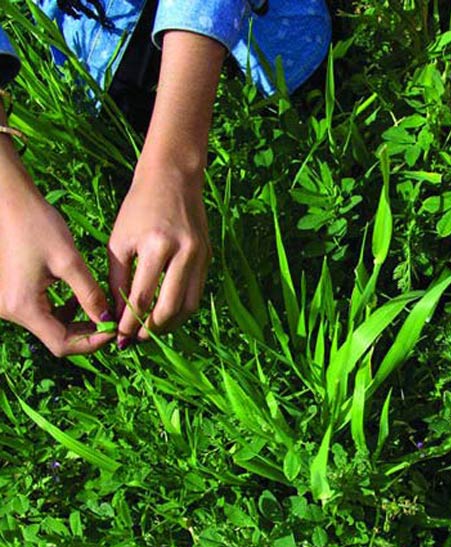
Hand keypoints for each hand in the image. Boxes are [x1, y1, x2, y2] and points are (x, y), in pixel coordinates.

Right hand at [0, 181, 113, 355]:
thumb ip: (91, 295)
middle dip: (87, 333)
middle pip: (55, 338)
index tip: (116, 329)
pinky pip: (42, 312)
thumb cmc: (39, 226)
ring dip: (77, 322)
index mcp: (22, 306)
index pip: (62, 344)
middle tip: (114, 321)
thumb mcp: (70, 262)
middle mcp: (9, 311)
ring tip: (102, 308)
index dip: (92, 342)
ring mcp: (8, 303)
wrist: (10, 201)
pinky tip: (80, 297)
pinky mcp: (12, 294)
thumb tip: (108, 321)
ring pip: (50, 326)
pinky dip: (64, 310)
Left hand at [108, 158, 210, 346]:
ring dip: (169, 324)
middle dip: (151, 329)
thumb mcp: (119, 240)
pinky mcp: (209, 257)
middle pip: (169, 308)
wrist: (173, 178)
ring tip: (151, 330)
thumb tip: (117, 315)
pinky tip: (165, 312)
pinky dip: (180, 308)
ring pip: (188, 306)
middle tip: (136, 339)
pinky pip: (196, 293)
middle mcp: (183, 252)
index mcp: (156, 245)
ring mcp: (200, 256)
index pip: (141, 297)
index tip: (119, 337)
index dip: (129, 323)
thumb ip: (118, 279)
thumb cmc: (139, 208)